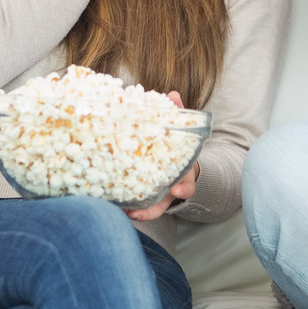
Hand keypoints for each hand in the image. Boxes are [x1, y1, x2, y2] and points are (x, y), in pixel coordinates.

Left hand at [125, 91, 198, 221]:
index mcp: (183, 171)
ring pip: (154, 208)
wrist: (179, 163)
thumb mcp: (179, 133)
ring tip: (126, 214)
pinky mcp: (150, 198)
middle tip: (141, 212)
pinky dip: (133, 210)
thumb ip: (176, 116)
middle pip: (166, 202)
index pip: (187, 182)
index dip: (184, 188)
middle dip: (156, 208)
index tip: (178, 190)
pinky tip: (120, 209)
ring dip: (141, 213)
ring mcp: (162, 195)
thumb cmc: (176, 147)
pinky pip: (143, 208)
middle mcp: (174, 187)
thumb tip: (172, 95)